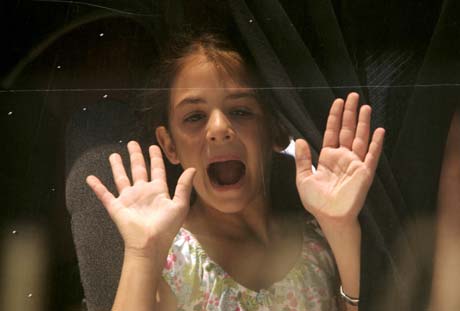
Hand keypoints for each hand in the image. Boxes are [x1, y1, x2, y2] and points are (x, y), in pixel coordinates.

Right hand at [86, 141, 195, 256]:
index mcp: (158, 191)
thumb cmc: (166, 226)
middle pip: (138, 170)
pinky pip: (104, 194)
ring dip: (117, 167)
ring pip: (121, 178)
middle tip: (132, 143)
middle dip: (136, 156)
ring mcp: (129, 199)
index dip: (155, 158)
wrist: (150, 243)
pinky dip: (97, 187)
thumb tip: (193, 168)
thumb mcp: (179, 205)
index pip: (157, 170)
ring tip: (114, 155)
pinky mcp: (117, 207)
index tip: (153, 146)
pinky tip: (90, 178)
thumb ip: (184, 186)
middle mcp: (143, 192)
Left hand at [295, 93, 383, 227]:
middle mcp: (343, 157)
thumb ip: (302, 159)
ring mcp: (354, 164)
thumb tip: (300, 139)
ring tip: (366, 106)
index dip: (335, 117)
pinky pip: (371, 155)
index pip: (332, 132)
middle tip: (353, 96)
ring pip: (360, 138)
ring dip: (363, 123)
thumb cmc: (316, 201)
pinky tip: (379, 130)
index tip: (337, 102)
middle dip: (350, 113)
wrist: (329, 217)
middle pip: (347, 130)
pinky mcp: (364, 172)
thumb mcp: (303, 178)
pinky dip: (375, 143)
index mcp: (328, 158)